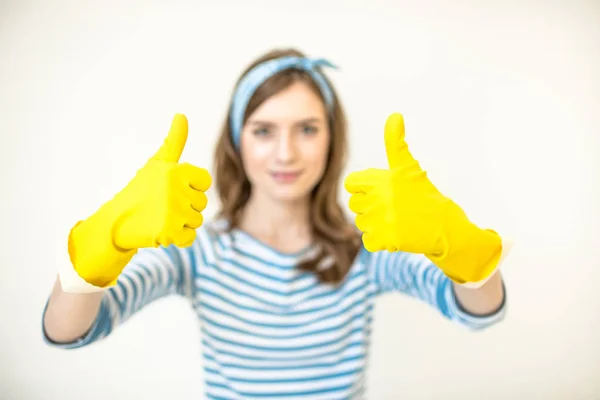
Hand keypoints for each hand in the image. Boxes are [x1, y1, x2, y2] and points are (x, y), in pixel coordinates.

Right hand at [69, 114, 211, 286]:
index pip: (205, 181)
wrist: (115, 222)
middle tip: (164, 206)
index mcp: (176, 170)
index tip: (174, 189)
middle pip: (202, 203)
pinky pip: (190, 237)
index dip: (192, 187)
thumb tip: (181, 115)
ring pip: (197, 220)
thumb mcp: (157, 163)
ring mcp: (173, 211)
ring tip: (161, 217)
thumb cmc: (140, 190)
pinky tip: (163, 231)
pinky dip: (178, 238)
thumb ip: (174, 141)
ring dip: (182, 223)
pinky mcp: (169, 231)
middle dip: (186, 207)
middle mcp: (176, 188)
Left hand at [344, 113, 502, 283]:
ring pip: (361, 223)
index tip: (379, 191)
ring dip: (375, 224)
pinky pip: (368, 241)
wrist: (446, 228)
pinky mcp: (386, 239)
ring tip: (396, 220)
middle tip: (392, 207)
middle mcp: (379, 199)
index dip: (362, 187)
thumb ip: (396, 143)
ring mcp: (381, 220)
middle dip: (369, 206)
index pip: (351, 183)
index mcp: (381, 180)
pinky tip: (395, 233)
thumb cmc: (425, 195)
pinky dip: (380, 240)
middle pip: (355, 204)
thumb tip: (395, 115)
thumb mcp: (409, 168)